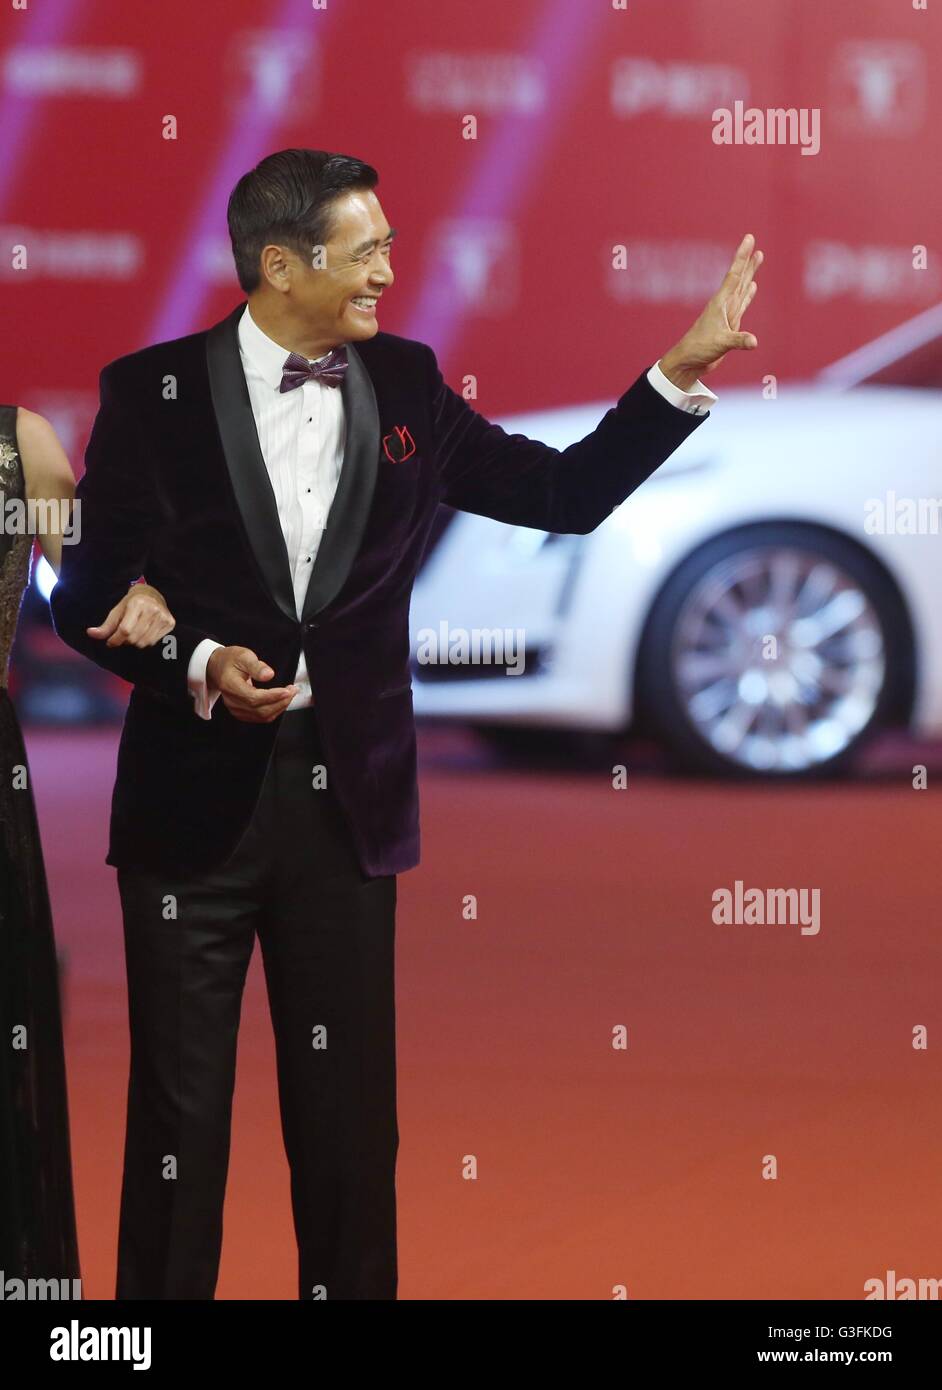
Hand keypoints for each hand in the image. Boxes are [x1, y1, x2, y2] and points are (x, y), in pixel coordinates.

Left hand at [87, 582, 174, 648]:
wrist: (152, 595)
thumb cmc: (131, 604)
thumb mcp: (116, 611)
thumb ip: (105, 626)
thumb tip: (90, 633)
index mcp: (137, 604)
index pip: (125, 630)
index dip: (115, 639)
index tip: (111, 642)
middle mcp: (153, 609)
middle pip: (134, 638)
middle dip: (125, 641)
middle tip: (124, 635)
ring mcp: (163, 616)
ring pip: (144, 642)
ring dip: (135, 642)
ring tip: (134, 633)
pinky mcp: (170, 623)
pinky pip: (154, 642)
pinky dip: (146, 641)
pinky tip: (144, 632)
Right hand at [206, 645, 298, 723]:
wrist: (217, 667)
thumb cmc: (230, 660)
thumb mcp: (243, 656)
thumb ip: (256, 666)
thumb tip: (269, 675)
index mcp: (230, 685)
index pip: (253, 698)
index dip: (273, 696)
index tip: (287, 690)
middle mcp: (232, 701)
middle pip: (259, 710)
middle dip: (281, 702)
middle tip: (293, 690)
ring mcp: (235, 709)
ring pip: (262, 716)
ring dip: (279, 707)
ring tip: (290, 694)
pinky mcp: (241, 713)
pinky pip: (260, 717)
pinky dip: (274, 711)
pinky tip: (281, 701)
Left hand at [658, 232, 763, 389]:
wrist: (690, 362)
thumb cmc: (700, 350)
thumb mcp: (721, 343)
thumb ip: (738, 340)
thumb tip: (754, 342)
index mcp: (721, 303)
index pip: (735, 275)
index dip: (742, 256)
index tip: (749, 239)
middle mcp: (725, 305)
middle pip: (740, 277)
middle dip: (748, 261)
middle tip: (755, 244)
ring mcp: (728, 314)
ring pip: (742, 288)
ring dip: (751, 273)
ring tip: (758, 257)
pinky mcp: (730, 324)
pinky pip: (742, 304)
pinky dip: (748, 294)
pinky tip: (753, 286)